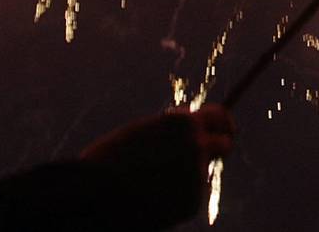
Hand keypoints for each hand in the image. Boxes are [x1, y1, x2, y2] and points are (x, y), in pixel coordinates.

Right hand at [81, 106, 235, 221]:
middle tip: (203, 157)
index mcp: (184, 123)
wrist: (93, 196)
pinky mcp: (192, 202)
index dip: (222, 124)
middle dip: (216, 150)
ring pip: (200, 174)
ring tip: (148, 185)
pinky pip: (189, 196)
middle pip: (225, 145)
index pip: (220, 116)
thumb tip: (193, 125)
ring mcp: (197, 176)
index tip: (224, 130)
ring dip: (186, 177)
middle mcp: (197, 147)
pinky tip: (150, 200)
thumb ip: (172, 129)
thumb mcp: (142, 132)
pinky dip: (176, 198)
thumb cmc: (108, 160)